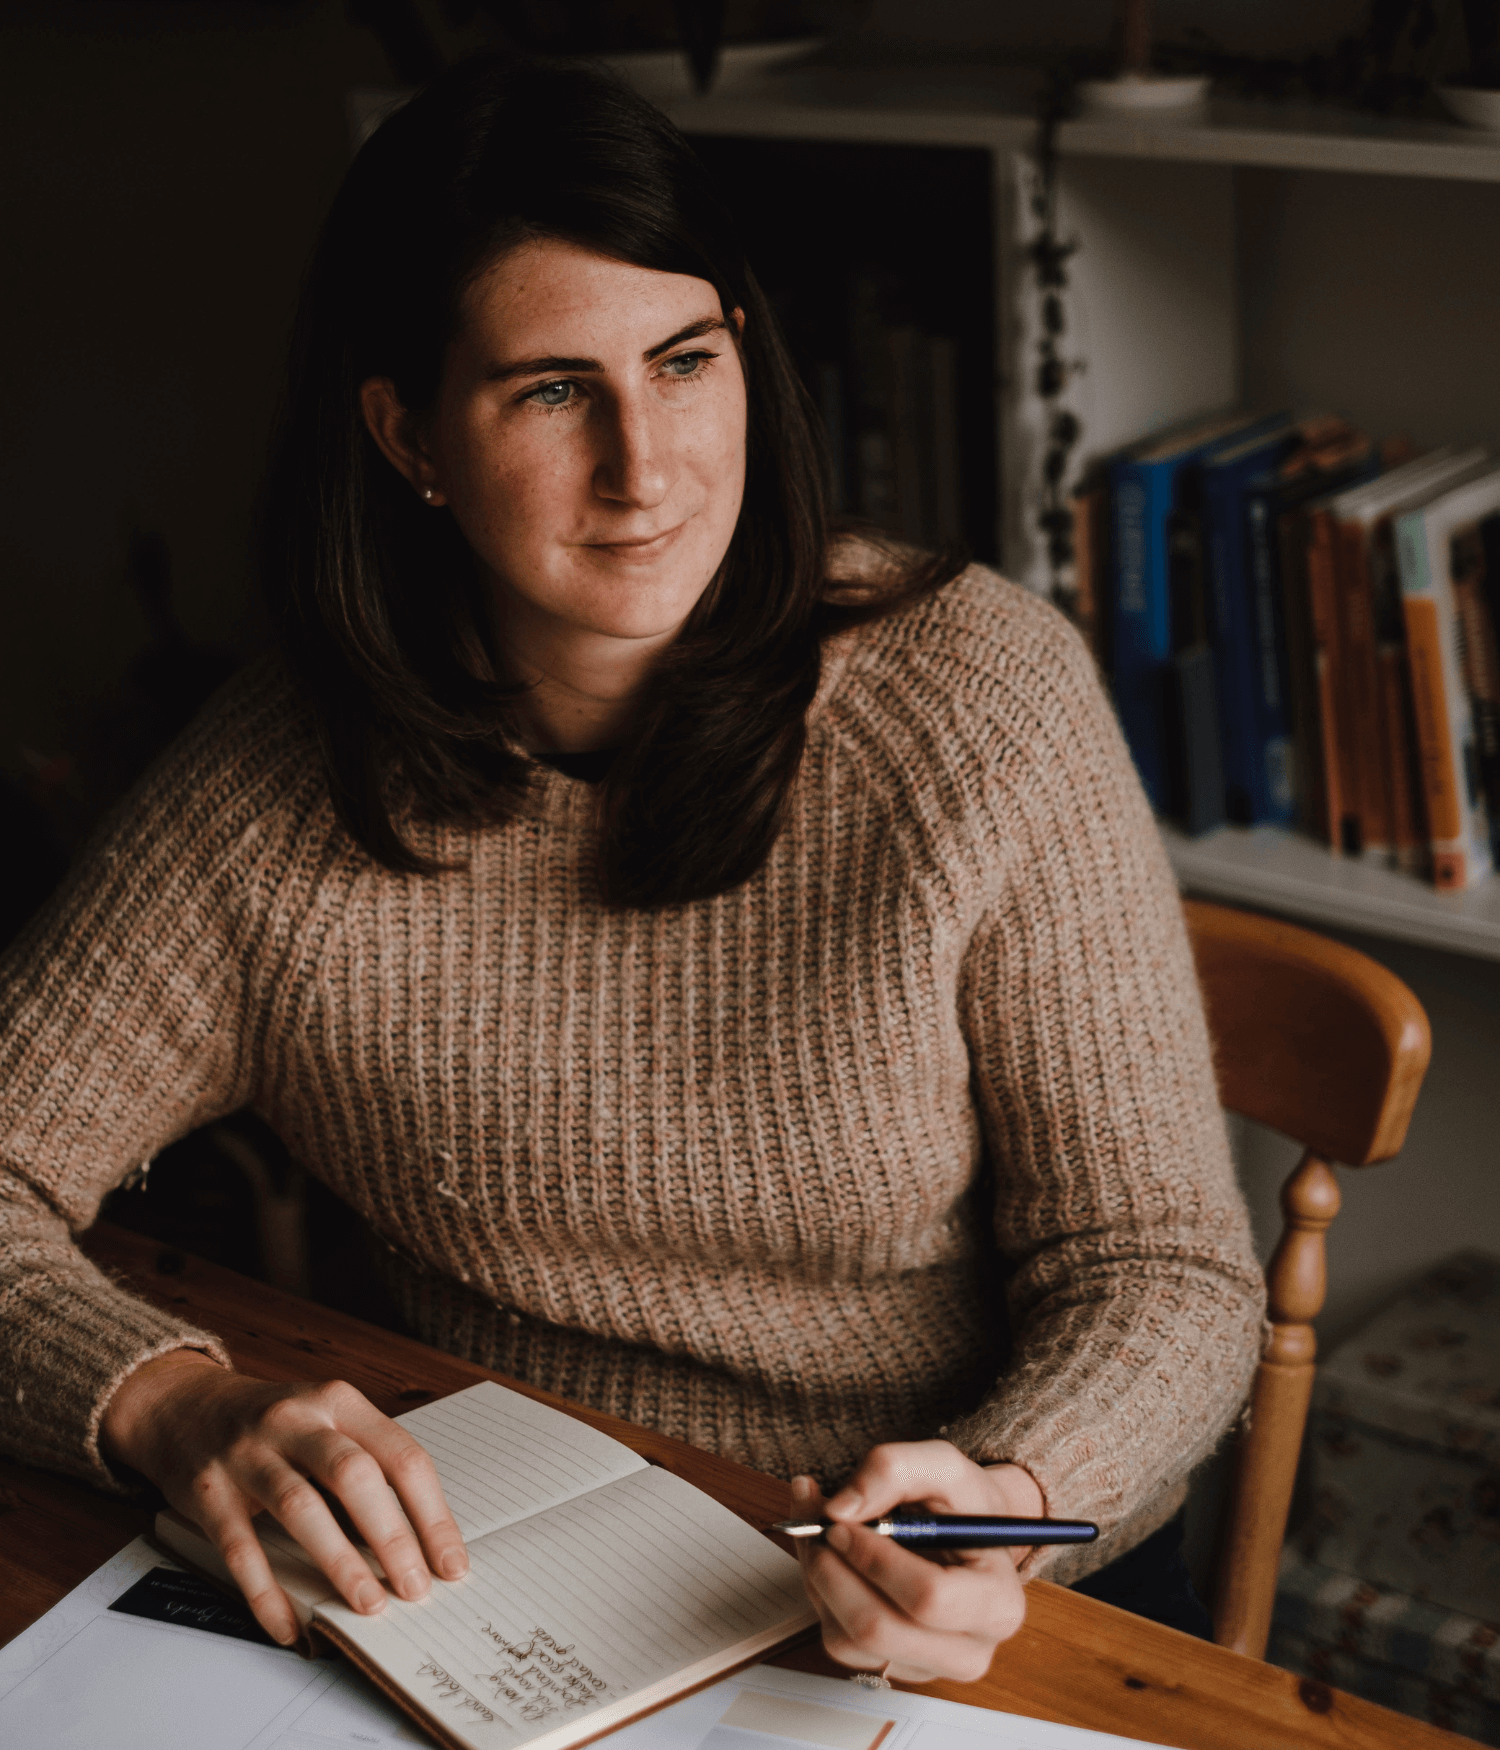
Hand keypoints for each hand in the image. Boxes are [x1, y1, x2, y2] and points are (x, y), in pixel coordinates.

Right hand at [100, 1350, 467, 1645]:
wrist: (184, 1405)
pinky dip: (267, 1592)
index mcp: (339, 1402)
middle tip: (416, 1588)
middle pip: (355, 1476)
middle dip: (392, 1537)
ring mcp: (248, 1453)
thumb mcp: (327, 1421)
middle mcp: (296, 1420)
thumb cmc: (274, 1425)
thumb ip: (368, 1464)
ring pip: (301, 1507)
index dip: (432, 1514)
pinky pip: (241, 1547)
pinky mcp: (209, 1490)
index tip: (451, 1564)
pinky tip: (289, 1625)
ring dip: (340, 1561)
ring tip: (368, 1605)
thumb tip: (419, 1542)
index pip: (401, 1456)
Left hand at [793, 1440, 1039, 1684]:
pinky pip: (837, 1641)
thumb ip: (893, 1469)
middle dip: (832, 1569)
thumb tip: (839, 1508)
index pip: (928, 1598)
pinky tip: (829, 1557)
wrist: (966, 1530)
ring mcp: (925, 1665)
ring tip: (817, 1530)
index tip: (842, 1521)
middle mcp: (967, 1650)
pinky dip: (819, 1594)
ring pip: (848, 1639)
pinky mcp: (890, 1666)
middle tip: (817, 1523)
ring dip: (819, 1578)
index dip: (874, 1557)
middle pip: (878, 1629)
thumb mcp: (942, 1465)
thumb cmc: (962, 1503)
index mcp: (998, 1604)